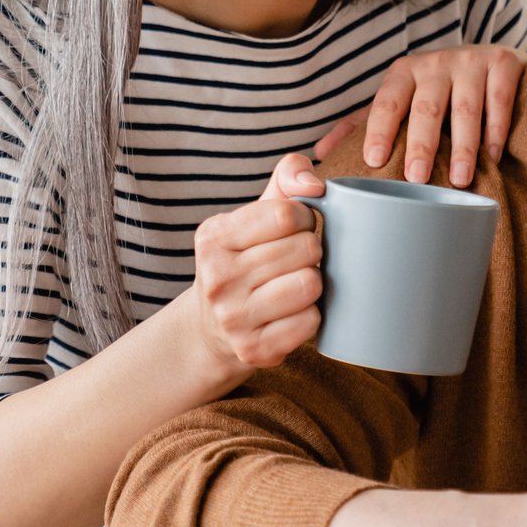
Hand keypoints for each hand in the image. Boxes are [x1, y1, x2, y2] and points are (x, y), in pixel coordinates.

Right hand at [180, 154, 324, 385]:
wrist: (212, 329)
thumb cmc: (246, 260)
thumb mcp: (255, 214)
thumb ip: (288, 177)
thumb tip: (314, 184)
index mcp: (213, 237)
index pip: (287, 213)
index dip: (304, 218)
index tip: (295, 229)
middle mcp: (216, 277)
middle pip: (305, 249)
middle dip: (311, 251)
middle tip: (295, 261)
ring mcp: (233, 318)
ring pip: (310, 285)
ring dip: (313, 283)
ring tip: (295, 285)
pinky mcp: (254, 350)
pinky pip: (310, 322)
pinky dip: (310, 316)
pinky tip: (292, 313)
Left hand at [311, 46, 526, 187]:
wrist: (496, 62)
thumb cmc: (439, 91)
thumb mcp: (400, 101)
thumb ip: (363, 124)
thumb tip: (320, 154)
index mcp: (404, 73)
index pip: (386, 102)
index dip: (378, 130)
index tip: (372, 160)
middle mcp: (435, 63)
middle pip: (426, 108)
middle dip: (421, 144)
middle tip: (416, 178)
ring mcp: (471, 61)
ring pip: (465, 108)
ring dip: (463, 146)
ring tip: (459, 179)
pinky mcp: (504, 64)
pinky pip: (499, 100)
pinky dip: (496, 130)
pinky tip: (493, 156)